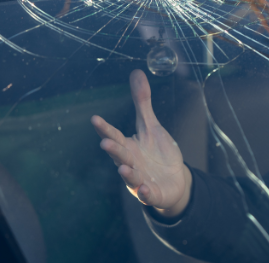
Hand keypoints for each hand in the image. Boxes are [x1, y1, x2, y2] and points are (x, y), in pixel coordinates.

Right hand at [92, 69, 191, 216]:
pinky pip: (148, 194)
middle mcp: (131, 163)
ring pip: (132, 176)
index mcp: (128, 146)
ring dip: (127, 173)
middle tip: (105, 142)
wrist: (173, 181)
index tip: (95, 118)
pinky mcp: (153, 193)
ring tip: (124, 168)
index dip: (105, 128)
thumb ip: (142, 102)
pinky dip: (146, 193)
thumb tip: (136, 72)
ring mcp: (140, 179)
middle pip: (120, 155)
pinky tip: (145, 189)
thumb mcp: (151, 126)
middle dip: (113, 150)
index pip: (115, 135)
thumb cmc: (157, 152)